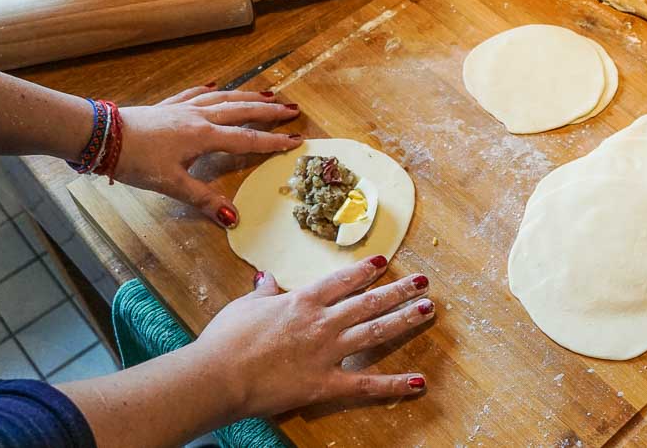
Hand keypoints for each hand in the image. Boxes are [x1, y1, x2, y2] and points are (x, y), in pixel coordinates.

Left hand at [115, 84, 301, 226]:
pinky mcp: (167, 106)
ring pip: (223, 98)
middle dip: (268, 110)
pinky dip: (209, 89)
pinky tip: (215, 85)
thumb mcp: (170, 184)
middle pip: (241, 110)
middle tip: (292, 108)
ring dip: (247, 95)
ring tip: (266, 92)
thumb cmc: (135, 160)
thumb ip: (203, 199)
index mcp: (204, 136)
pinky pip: (195, 94)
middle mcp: (199, 117)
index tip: (296, 140)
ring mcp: (183, 108)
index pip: (247, 139)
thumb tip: (234, 218)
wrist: (101, 136)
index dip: (273, 141)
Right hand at [194, 257, 433, 416]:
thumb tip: (266, 278)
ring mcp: (327, 352)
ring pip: (375, 331)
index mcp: (302, 300)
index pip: (341, 281)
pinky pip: (366, 383)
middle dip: (398, 290)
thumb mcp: (244, 306)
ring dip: (404, 319)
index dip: (364, 271)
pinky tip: (418, 381)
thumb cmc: (226, 339)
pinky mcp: (326, 383)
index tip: (384, 262)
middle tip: (423, 282)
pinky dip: (393, 384)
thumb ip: (263, 293)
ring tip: (428, 309)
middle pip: (368, 301)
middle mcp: (322, 321)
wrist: (219, 374)